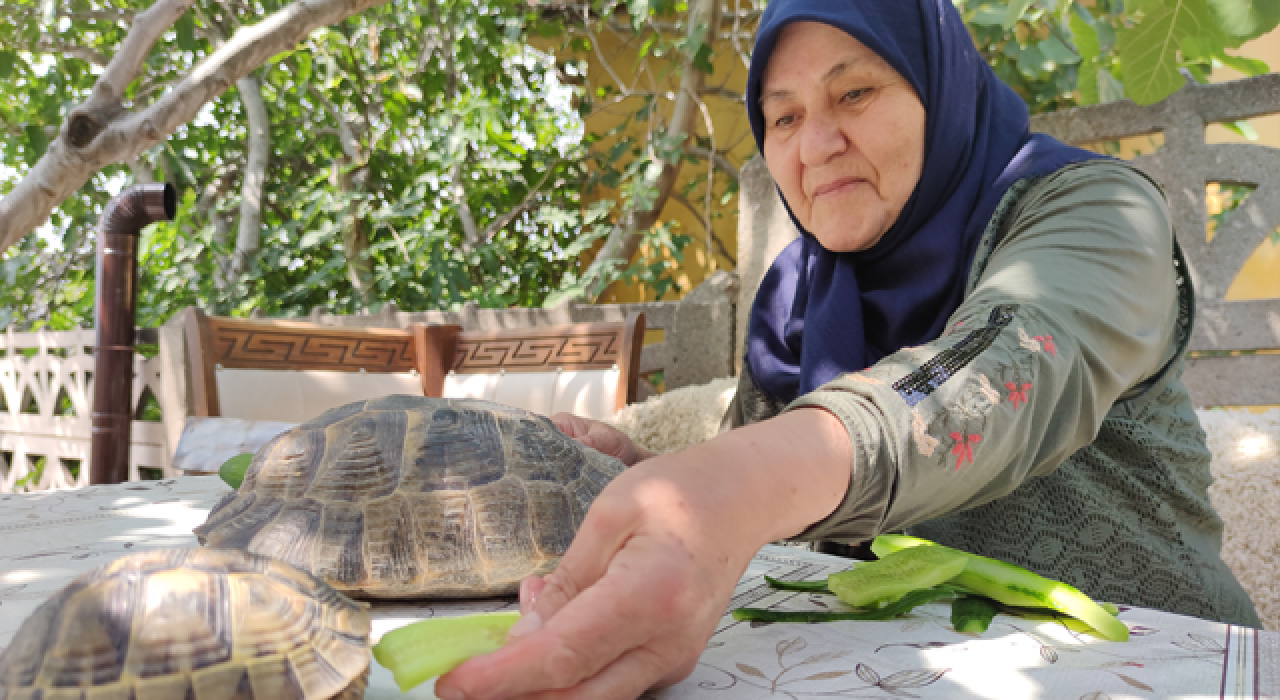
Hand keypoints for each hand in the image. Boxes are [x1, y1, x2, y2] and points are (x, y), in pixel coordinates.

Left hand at [434, 409, 853, 699]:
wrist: (742, 499)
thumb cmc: (676, 491)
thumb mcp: (609, 515)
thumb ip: (568, 580)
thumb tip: (525, 634)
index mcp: (648, 597)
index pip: (562, 655)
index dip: (501, 677)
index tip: (453, 682)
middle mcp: (665, 643)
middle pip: (577, 697)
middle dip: (513, 696)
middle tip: (462, 681)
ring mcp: (674, 658)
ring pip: (595, 699)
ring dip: (541, 685)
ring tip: (507, 643)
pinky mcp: (672, 661)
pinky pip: (612, 684)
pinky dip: (570, 673)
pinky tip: (550, 632)